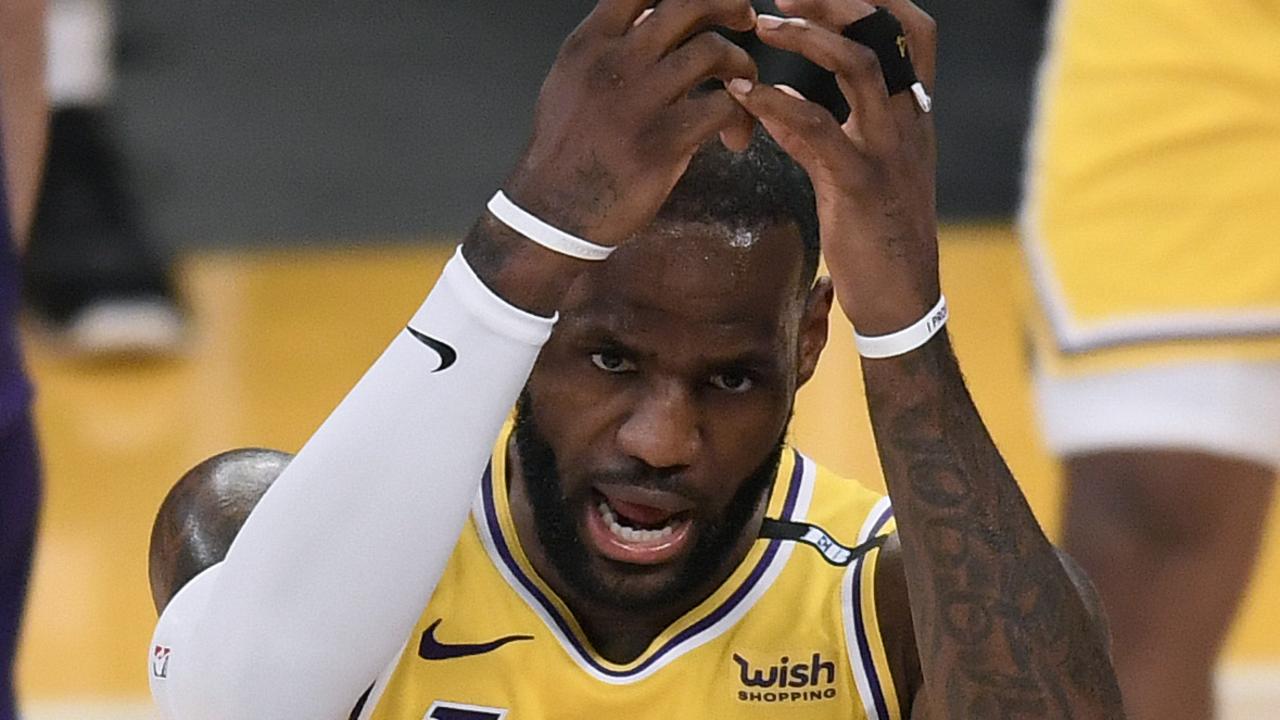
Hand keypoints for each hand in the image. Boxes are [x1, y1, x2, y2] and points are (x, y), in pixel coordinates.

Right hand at [504, 0, 758, 247]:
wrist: (552, 213)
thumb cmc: (567, 150)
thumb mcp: (571, 82)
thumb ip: (610, 47)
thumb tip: (652, 16)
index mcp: (590, 43)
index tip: (709, 3)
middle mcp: (614, 62)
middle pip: (688, 3)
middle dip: (729, 5)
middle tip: (745, 23)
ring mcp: (640, 100)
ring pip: (714, 52)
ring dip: (742, 68)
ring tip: (742, 94)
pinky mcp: (663, 141)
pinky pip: (724, 107)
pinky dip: (741, 118)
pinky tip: (734, 138)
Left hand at [728, 0, 938, 334]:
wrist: (902, 300)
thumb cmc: (879, 238)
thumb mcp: (859, 172)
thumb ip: (827, 131)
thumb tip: (781, 101)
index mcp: (914, 115)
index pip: (911, 32)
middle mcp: (909, 122)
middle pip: (885, 33)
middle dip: (836, 2)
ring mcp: (887, 151)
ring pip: (861, 66)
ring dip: (809, 37)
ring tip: (764, 26)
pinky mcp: (860, 185)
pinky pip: (819, 129)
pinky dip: (779, 104)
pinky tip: (747, 94)